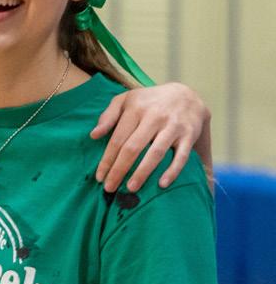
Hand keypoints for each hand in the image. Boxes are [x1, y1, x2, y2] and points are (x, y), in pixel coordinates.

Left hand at [91, 83, 208, 192]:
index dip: (107, 160)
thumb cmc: (149, 102)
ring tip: (130, 188)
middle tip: (110, 188)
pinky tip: (162, 184)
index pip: (118, 139)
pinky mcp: (189, 135)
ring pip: (156, 153)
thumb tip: (93, 135)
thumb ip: (108, 116)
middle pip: (133, 147)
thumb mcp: (126, 100)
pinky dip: (172, 171)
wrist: (186, 95)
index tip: (99, 177)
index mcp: (136, 109)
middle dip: (119, 170)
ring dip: (142, 172)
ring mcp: (173, 126)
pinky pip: (181, 156)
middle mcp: (154, 116)